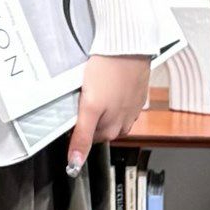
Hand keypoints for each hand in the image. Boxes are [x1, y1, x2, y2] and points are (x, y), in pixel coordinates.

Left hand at [64, 55, 151, 175]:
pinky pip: (122, 103)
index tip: (73, 115)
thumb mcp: (89, 107)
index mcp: (113, 129)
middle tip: (83, 100)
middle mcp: (125, 122)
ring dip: (102, 108)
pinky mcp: (137, 94)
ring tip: (96, 91)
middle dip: (90, 118)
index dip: (77, 128)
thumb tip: (75, 163)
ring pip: (112, 116)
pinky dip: (113, 97)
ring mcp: (132, 108)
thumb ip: (82, 136)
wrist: (127, 46)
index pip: (89, 139)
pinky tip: (108, 86)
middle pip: (101, 129)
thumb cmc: (108, 71)